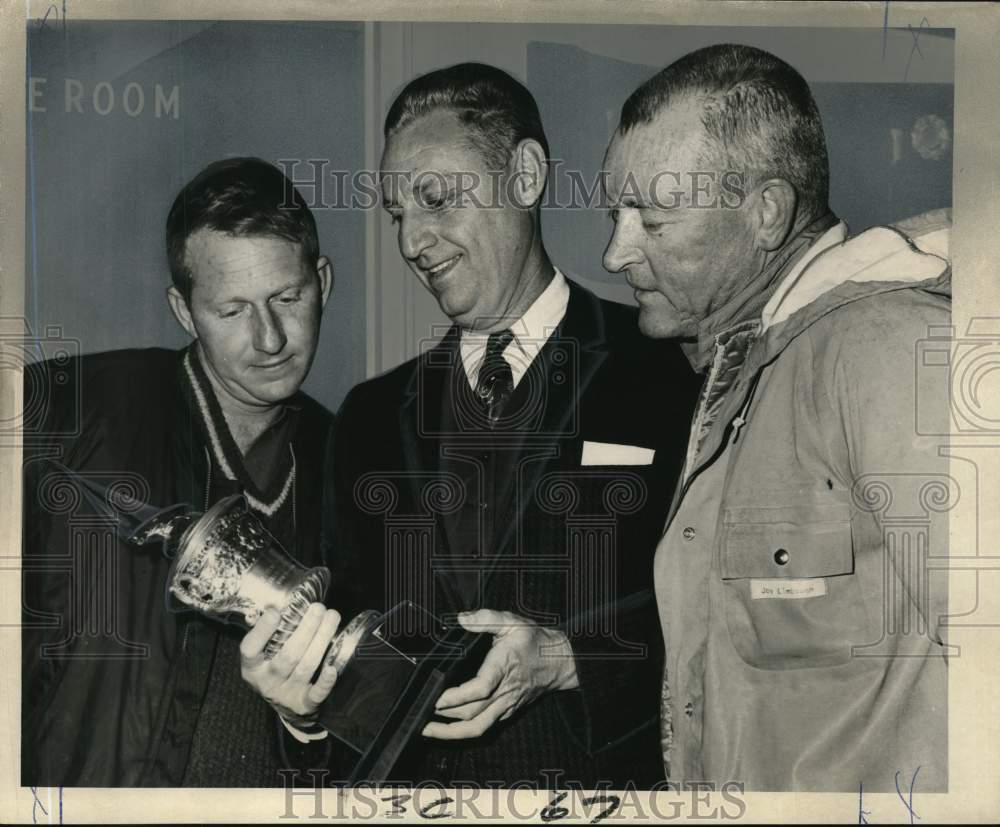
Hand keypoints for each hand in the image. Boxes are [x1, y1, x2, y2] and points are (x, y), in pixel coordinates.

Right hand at [239, 602, 340, 728]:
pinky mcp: (305, 705)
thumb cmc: (275, 669)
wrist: (285, 706)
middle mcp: (267, 682)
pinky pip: (316, 694)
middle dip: (306, 628)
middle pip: (288, 655)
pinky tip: (333, 667)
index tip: (276, 612)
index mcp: (253, 667)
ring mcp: (287, 695)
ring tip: (331, 618)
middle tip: (319, 608)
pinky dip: (325, 682)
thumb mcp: (263, 654)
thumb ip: (267, 632)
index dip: (262, 631)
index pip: (250, 650)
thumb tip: (278, 605)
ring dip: (321, 641)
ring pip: (306, 667)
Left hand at [422, 609, 578, 739]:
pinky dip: (464, 731)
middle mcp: (504, 691)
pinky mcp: (507, 712)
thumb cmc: (535, 641)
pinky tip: (447, 728)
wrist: (560, 662)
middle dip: (444, 717)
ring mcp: (505, 705)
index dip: (457, 696)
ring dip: (451, 733)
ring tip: (427, 730)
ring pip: (477, 727)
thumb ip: (486, 618)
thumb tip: (461, 619)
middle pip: (472, 714)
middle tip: (419, 714)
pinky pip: (484, 727)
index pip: (480, 689)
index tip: (437, 698)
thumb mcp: (512, 622)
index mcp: (503, 667)